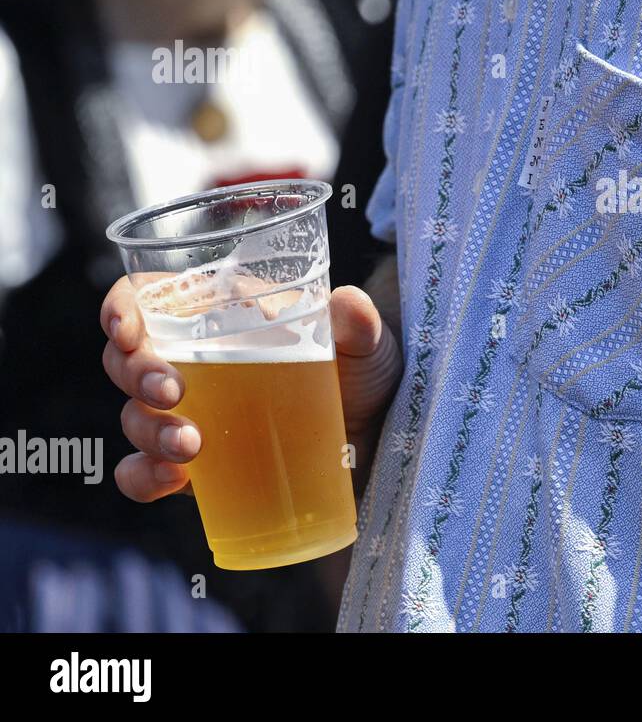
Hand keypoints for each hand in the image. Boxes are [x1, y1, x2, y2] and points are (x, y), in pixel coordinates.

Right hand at [100, 278, 403, 502]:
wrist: (381, 445)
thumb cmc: (364, 378)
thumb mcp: (367, 346)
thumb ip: (357, 324)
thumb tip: (347, 302)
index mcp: (221, 318)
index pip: (147, 299)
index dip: (121, 308)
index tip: (128, 330)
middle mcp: (194, 363)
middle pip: (127, 359)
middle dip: (135, 374)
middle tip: (172, 393)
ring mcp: (191, 416)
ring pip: (133, 416)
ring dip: (148, 431)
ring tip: (191, 446)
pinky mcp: (197, 467)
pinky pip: (144, 473)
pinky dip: (144, 477)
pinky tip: (170, 479)